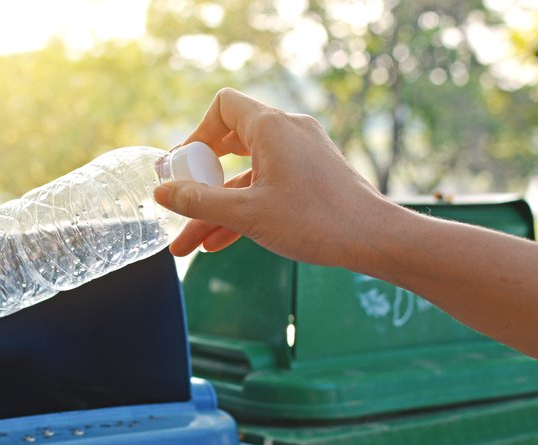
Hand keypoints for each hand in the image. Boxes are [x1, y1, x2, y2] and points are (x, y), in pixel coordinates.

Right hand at [154, 88, 393, 269]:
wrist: (376, 239)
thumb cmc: (316, 221)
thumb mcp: (247, 213)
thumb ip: (199, 203)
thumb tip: (161, 194)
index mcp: (271, 128)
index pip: (223, 106)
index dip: (196, 134)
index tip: (183, 167)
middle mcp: (287, 132)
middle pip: (229, 143)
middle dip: (199, 180)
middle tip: (179, 202)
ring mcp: (301, 154)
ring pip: (246, 175)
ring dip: (216, 207)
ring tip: (186, 244)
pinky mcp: (311, 177)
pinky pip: (266, 186)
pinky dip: (242, 209)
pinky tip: (218, 242)